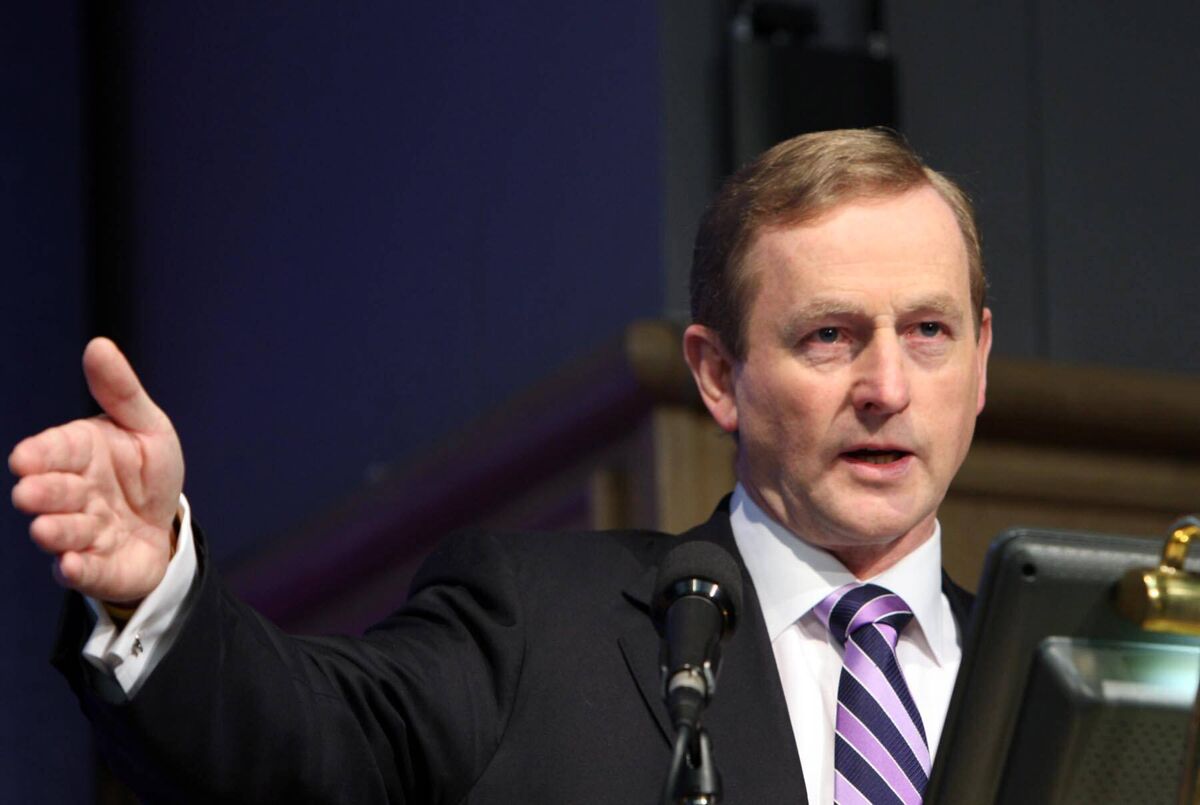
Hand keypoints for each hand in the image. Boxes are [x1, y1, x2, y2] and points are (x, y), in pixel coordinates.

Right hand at [10, 337, 183, 604]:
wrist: (165, 525)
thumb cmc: (146, 471)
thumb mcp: (146, 426)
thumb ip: (121, 391)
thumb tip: (98, 345)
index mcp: (79, 454)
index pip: (54, 451)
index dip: (40, 455)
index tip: (25, 458)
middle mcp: (74, 494)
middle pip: (55, 492)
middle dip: (43, 493)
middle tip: (29, 494)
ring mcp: (84, 533)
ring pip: (66, 532)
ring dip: (56, 532)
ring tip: (46, 530)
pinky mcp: (99, 567)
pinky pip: (86, 570)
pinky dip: (78, 568)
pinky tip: (71, 565)